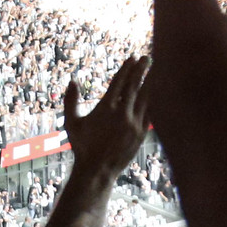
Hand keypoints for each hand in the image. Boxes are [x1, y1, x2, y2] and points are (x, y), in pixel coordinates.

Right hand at [61, 54, 149, 176]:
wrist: (97, 169)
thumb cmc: (82, 145)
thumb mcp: (71, 122)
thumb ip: (70, 100)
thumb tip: (72, 81)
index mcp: (105, 108)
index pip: (119, 83)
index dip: (126, 69)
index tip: (132, 58)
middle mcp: (121, 114)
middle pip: (134, 86)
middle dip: (141, 70)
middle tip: (147, 57)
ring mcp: (133, 123)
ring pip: (145, 97)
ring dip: (151, 82)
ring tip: (156, 70)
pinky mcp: (142, 133)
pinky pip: (150, 112)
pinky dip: (153, 100)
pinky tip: (156, 93)